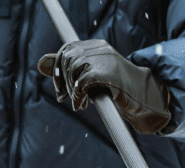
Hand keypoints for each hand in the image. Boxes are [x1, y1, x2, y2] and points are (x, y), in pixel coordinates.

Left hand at [38, 39, 171, 134]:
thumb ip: (66, 70)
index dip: (58, 70)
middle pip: (67, 57)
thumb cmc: (116, 89)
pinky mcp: (109, 73)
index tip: (60, 90)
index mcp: (96, 46)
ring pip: (74, 68)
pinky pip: (83, 81)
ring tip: (78, 102)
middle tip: (66, 98)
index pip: (67, 50)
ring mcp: (106, 58)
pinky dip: (78, 95)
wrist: (144, 98)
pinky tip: (81, 105)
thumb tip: (40, 63)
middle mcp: (101, 48)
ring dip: (71, 89)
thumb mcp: (88, 78)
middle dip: (62, 81)